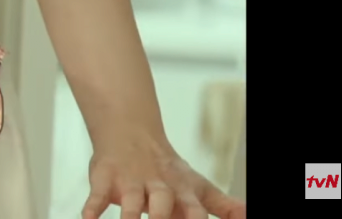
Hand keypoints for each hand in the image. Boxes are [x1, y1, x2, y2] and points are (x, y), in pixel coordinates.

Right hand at [84, 130, 244, 218]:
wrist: (130, 132)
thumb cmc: (167, 170)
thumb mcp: (198, 187)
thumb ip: (225, 206)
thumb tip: (250, 216)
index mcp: (183, 192)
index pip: (195, 212)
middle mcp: (158, 186)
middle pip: (163, 204)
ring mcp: (130, 181)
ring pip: (130, 201)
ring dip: (129, 217)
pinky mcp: (105, 177)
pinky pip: (97, 193)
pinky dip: (91, 206)